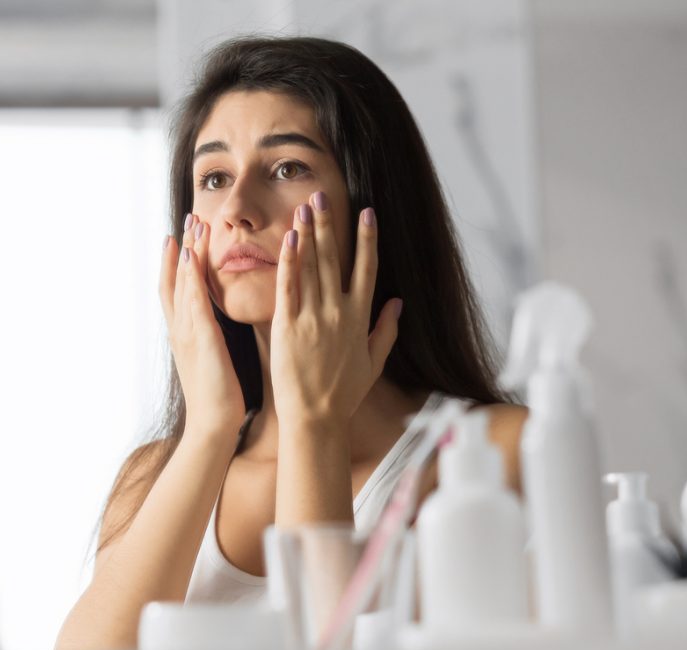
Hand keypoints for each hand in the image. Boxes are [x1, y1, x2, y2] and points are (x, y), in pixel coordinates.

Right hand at [160, 214, 245, 437]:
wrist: (213, 424)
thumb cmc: (219, 396)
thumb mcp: (212, 359)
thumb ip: (212, 338)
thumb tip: (217, 324)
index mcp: (184, 333)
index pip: (177, 289)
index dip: (178, 261)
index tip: (183, 235)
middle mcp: (180, 328)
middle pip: (174, 278)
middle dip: (179, 248)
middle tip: (186, 218)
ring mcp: (186, 332)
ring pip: (182, 283)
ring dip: (186, 252)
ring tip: (193, 225)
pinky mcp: (200, 338)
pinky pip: (193, 300)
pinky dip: (190, 276)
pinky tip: (194, 256)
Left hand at [270, 194, 401, 433]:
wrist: (315, 418)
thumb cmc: (342, 394)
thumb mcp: (373, 363)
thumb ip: (386, 331)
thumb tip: (398, 303)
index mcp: (360, 319)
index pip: (367, 269)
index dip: (367, 239)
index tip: (367, 213)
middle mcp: (338, 312)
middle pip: (335, 259)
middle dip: (330, 224)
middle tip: (322, 195)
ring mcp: (313, 318)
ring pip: (312, 268)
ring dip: (309, 234)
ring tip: (305, 207)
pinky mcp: (288, 327)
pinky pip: (289, 288)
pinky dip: (290, 262)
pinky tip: (289, 240)